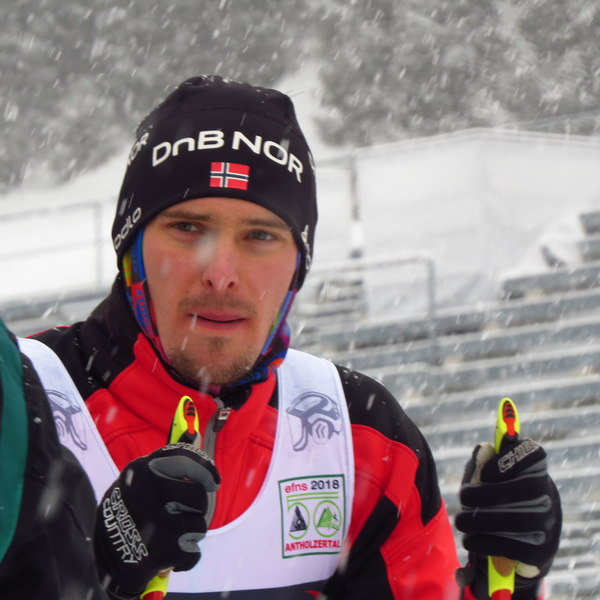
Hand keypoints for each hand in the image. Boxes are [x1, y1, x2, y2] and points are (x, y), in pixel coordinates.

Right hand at [94, 443, 219, 598]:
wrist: (99, 561)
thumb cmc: (126, 514)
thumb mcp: (134, 481)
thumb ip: (162, 468)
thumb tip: (198, 451)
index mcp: (140, 469)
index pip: (184, 457)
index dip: (205, 468)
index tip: (214, 482)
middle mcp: (146, 490)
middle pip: (197, 495)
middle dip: (196, 509)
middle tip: (181, 517)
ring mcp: (154, 520)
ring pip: (198, 524)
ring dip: (190, 534)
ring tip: (170, 537)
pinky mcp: (161, 549)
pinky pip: (194, 552)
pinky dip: (185, 558)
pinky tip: (168, 557)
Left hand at [455, 440, 561, 598]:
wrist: (523, 536)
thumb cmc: (497, 494)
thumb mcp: (489, 474)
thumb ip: (484, 461)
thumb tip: (484, 450)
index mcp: (534, 468)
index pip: (532, 453)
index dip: (508, 460)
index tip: (484, 473)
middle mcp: (547, 494)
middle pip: (525, 489)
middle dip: (487, 494)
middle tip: (463, 498)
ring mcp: (547, 524)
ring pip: (519, 520)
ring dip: (482, 521)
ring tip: (461, 521)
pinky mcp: (540, 551)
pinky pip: (514, 547)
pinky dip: (486, 543)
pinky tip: (470, 540)